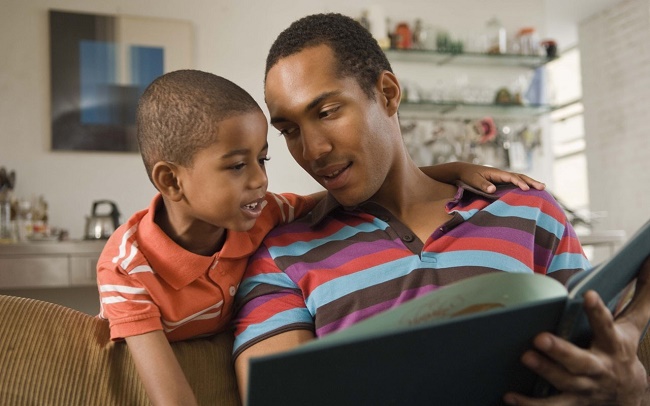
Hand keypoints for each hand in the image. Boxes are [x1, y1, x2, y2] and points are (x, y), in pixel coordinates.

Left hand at [459, 166, 544, 193]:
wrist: (463, 171)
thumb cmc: (468, 176)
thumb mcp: (474, 180)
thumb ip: (483, 185)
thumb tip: (493, 189)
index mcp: (496, 173)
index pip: (511, 177)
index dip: (519, 182)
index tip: (526, 188)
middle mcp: (501, 174)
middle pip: (519, 176)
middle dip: (530, 181)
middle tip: (542, 187)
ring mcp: (502, 177)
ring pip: (519, 178)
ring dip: (530, 182)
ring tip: (541, 188)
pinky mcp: (501, 181)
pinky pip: (514, 182)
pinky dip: (523, 185)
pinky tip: (529, 190)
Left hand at [504, 257, 649, 405]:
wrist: (631, 398)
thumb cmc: (623, 352)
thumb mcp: (633, 326)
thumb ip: (640, 297)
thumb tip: (648, 261)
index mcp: (613, 345)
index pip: (606, 325)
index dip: (598, 311)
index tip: (588, 295)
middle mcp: (598, 367)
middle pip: (580, 360)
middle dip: (561, 350)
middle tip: (540, 337)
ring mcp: (585, 388)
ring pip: (565, 382)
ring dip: (545, 371)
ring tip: (526, 357)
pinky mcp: (573, 403)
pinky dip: (529, 405)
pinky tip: (509, 397)